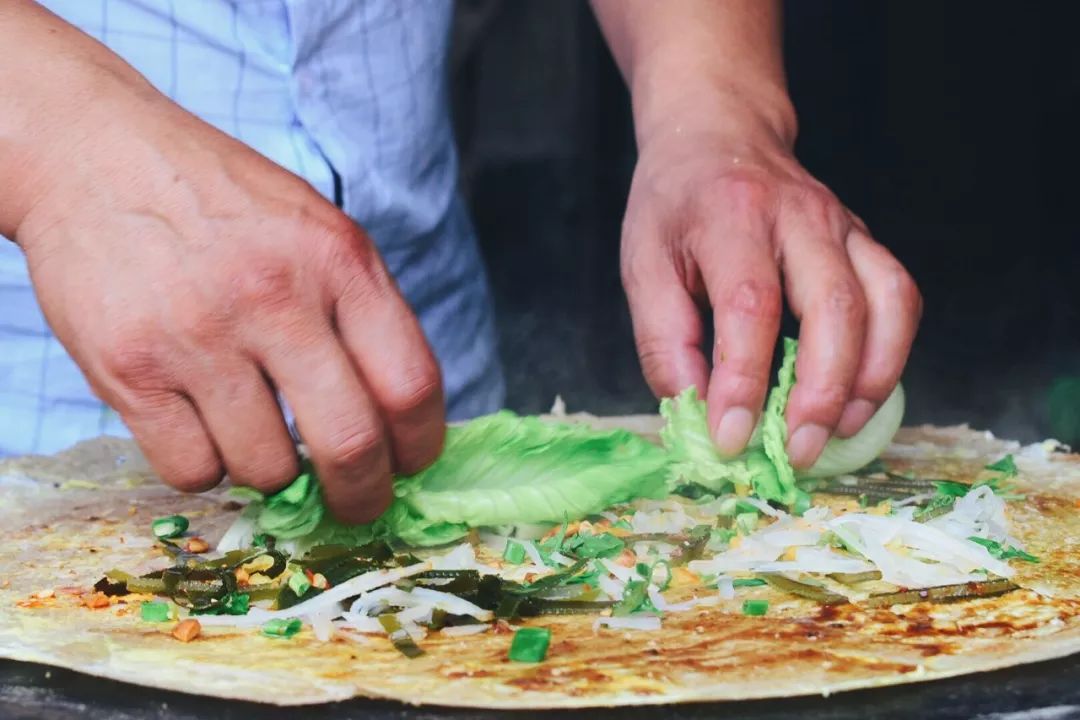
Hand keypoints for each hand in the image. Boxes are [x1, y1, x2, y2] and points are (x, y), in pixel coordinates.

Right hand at [10, 60, 443, 521]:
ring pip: (267, 469)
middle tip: (356, 503)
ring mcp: (198, 335)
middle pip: (350, 444)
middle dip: (363, 495)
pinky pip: (191, 470)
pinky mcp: (128, 368)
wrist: (97, 158)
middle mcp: (274, 297)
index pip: (411, 385)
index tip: (411, 464)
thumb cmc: (224, 203)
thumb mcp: (318, 230)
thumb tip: (403, 422)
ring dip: (273, 473)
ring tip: (257, 433)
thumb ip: (364, 313)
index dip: (422, 445)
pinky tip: (202, 425)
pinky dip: (206, 467)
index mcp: (338, 261)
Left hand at [621, 106, 920, 467]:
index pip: (750, 306)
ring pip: (884, 303)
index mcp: (731, 217)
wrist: (719, 135)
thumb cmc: (675, 206)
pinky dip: (890, 354)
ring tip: (837, 433)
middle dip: (820, 393)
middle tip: (797, 453)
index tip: (731, 437)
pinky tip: (859, 395)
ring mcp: (843, 225)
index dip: (744, 380)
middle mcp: (798, 216)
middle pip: (834, 307)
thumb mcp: (644, 264)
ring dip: (869, 379)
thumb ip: (664, 340)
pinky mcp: (866, 240)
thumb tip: (697, 412)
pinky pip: (900, 297)